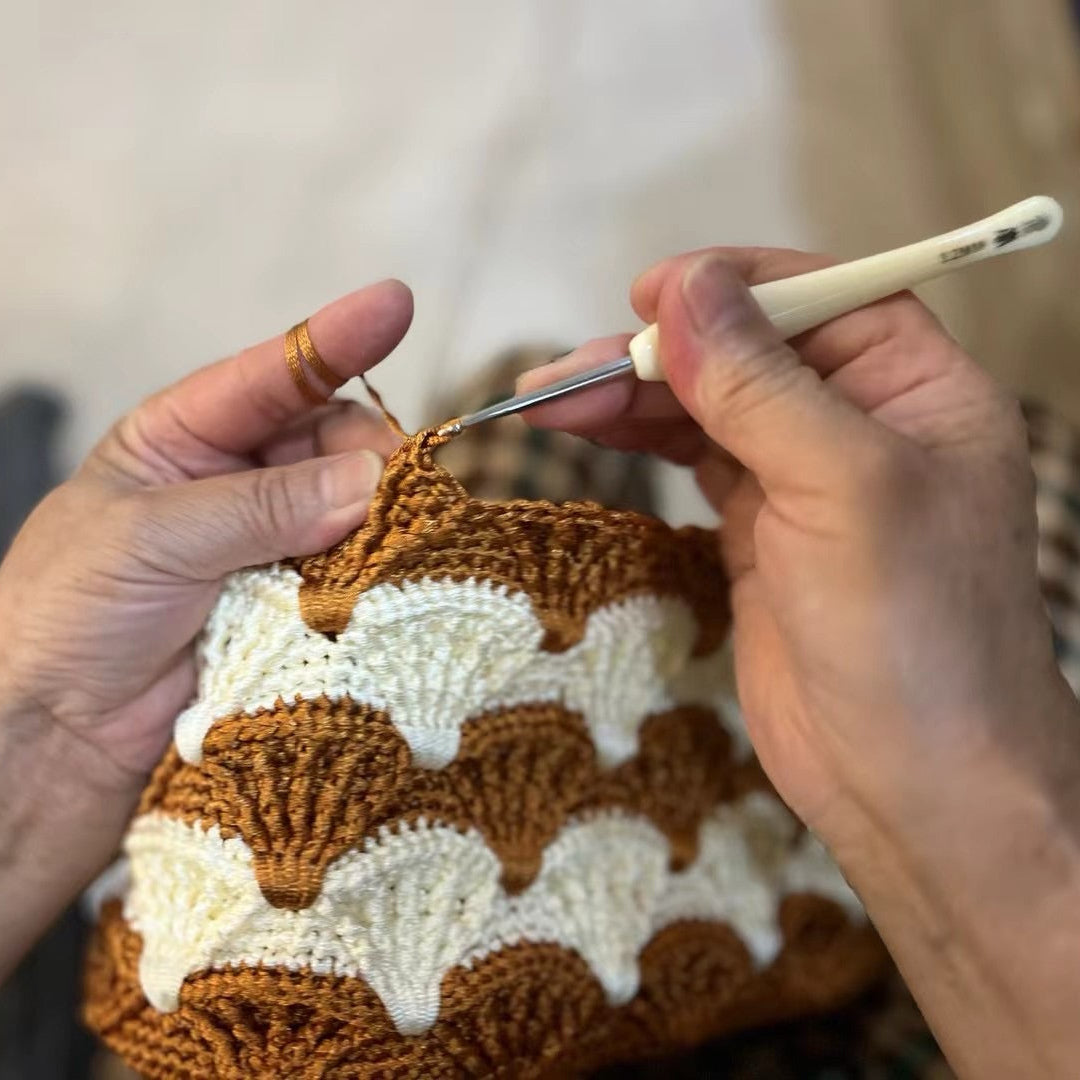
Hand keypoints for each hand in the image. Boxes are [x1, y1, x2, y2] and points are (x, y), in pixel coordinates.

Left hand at [0, 279, 410, 972]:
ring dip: (376, 516)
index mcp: (183, 438)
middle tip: (392, 485)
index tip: (396, 305)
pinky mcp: (293, 607)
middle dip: (365, 452)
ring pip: (350, 508)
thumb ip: (263, 505)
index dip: (334, 339)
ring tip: (395, 534)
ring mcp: (268, 546)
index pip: (270, 375)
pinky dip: (374, 572)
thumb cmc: (69, 612)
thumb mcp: (155, 536)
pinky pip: (351, 575)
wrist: (54, 735)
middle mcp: (234, 483)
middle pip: (327, 440)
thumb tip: (370, 480)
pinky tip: (390, 576)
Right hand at [520, 250, 1079, 1076]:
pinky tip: (591, 431)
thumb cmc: (912, 634)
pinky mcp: (759, 535)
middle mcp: (862, 425)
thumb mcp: (844, 488)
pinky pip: (694, 464)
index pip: (823, 298)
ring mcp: (806, 482)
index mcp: (918, 391)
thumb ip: (761, 385)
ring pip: (709, 408)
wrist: (912, 786)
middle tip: (565, 373)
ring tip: (546, 400)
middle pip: (748, 353)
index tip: (648, 293)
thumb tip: (683, 289)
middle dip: (657, 354)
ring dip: (631, 398)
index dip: (735, 286)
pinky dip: (642, 444)